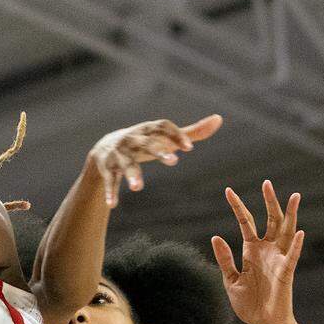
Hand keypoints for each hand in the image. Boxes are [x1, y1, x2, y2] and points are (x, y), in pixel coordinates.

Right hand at [89, 115, 222, 206]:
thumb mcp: (165, 137)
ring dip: (131, 174)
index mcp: (148, 129)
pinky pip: (110, 180)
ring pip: (125, 163)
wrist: (105, 147)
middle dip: (157, 151)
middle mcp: (132, 138)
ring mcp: (118, 153)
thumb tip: (218, 119)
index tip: (190, 147)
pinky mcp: (107, 168)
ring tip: (138, 188)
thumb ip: (192, 132)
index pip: (162, 126)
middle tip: (174, 161)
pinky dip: (110, 191)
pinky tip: (112, 205)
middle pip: (145, 143)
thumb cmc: (144, 142)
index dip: (176, 135)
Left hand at [211, 181, 303, 323]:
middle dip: (269, 202)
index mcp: (251, 250)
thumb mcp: (230, 279)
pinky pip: (291, 256)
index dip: (238, 207)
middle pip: (269, 220)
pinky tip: (298, 232)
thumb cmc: (248, 303)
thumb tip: (216, 237)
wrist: (263, 323)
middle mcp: (266, 250)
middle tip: (267, 183)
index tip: (228, 190)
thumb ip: (225, 259)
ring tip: (293, 196)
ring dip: (289, 215)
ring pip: (285, 232)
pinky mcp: (286, 273)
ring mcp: (278, 259)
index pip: (246, 222)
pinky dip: (295, 245)